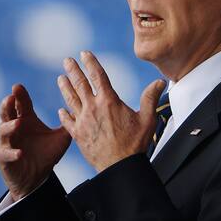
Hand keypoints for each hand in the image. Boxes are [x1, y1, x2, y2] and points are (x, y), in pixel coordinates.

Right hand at [0, 83, 71, 200]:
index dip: (19, 95)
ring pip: (2, 131)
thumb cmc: (46, 155)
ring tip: (18, 124)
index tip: (18, 86)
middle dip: (7, 105)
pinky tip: (20, 153)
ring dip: (9, 127)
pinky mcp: (4, 158)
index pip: (21, 104)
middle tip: (11, 98)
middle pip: (6, 112)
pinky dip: (12, 153)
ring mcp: (7, 143)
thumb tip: (83, 110)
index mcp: (25, 120)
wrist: (36, 179)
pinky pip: (5, 154)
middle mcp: (13, 129)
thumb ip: (69, 125)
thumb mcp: (59, 139)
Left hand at [57, 51, 165, 171]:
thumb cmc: (134, 144)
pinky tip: (61, 110)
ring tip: (60, 78)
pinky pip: (67, 122)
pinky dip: (64, 114)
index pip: (98, 76)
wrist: (119, 166)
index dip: (90, 62)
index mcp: (109, 101)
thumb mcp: (147, 119)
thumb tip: (160, 82)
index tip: (84, 54)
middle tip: (67, 61)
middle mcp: (93, 108)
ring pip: (70, 99)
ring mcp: (83, 121)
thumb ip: (150, 98)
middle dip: (73, 70)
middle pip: (80, 84)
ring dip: (65, 87)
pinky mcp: (77, 135)